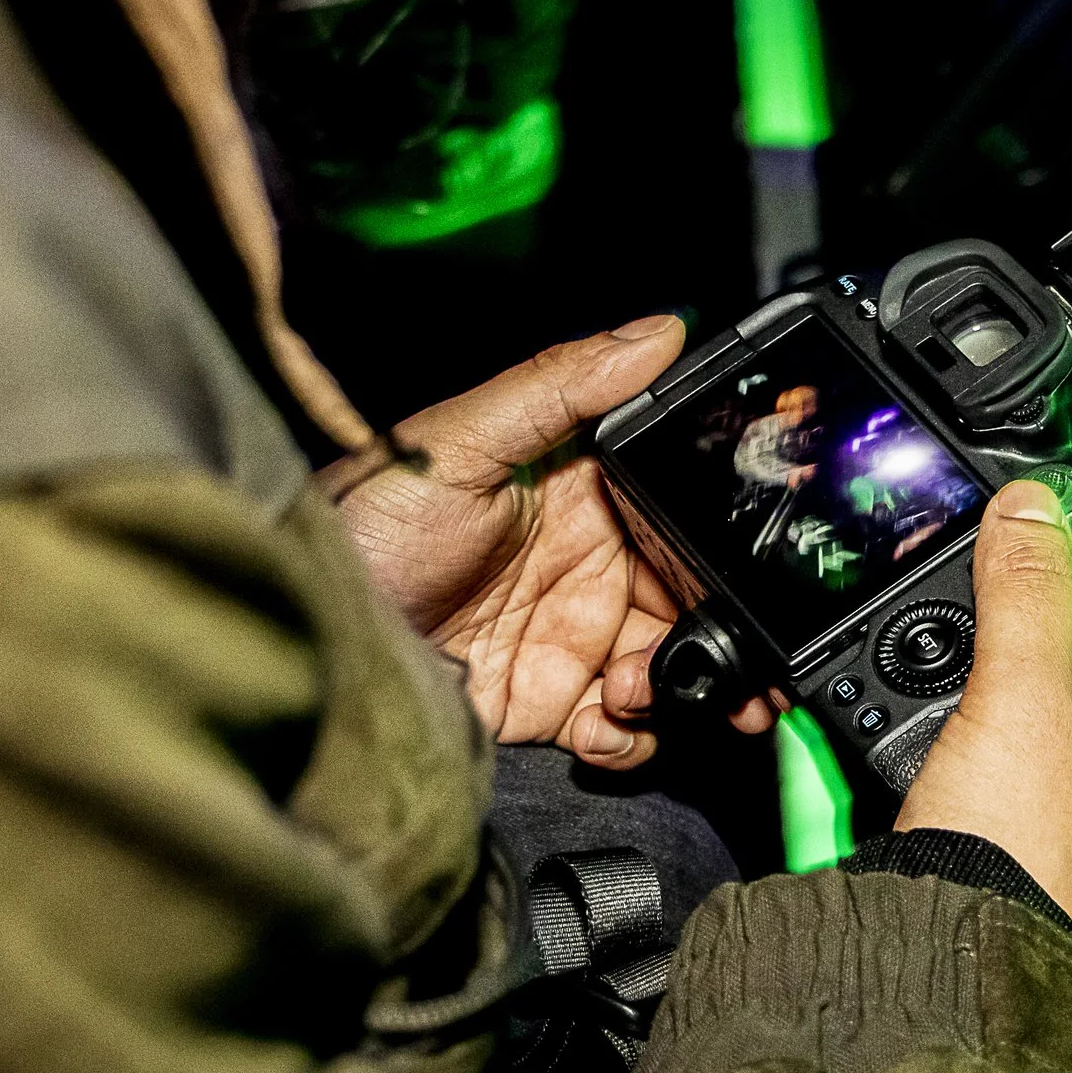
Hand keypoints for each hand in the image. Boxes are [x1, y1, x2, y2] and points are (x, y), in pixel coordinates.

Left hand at [326, 315, 774, 768]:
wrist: (304, 631)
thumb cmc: (363, 518)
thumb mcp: (459, 438)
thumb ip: (562, 385)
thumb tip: (657, 331)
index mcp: (586, 492)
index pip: (686, 509)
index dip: (732, 539)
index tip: (768, 564)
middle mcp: (591, 564)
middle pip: (695, 598)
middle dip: (732, 632)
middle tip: (748, 662)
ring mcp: (571, 636)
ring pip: (671, 668)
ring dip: (687, 689)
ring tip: (646, 692)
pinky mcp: (545, 702)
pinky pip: (620, 730)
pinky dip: (634, 741)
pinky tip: (609, 726)